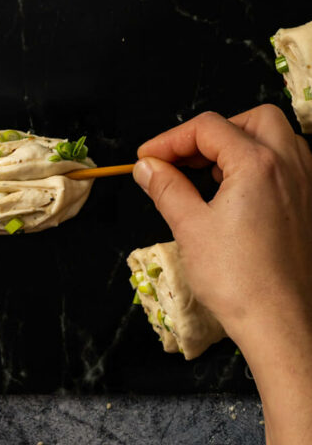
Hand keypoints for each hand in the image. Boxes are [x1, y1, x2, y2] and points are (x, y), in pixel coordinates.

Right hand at [133, 105, 311, 354]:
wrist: (282, 324)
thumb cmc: (239, 280)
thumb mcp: (190, 228)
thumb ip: (167, 188)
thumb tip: (147, 167)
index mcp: (257, 163)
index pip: (207, 127)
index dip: (170, 139)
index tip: (147, 159)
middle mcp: (289, 165)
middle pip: (252, 120)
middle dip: (214, 131)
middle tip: (184, 157)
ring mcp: (306, 185)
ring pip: (277, 139)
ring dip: (241, 145)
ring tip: (209, 175)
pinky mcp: (310, 207)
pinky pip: (289, 166)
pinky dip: (261, 166)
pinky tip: (238, 195)